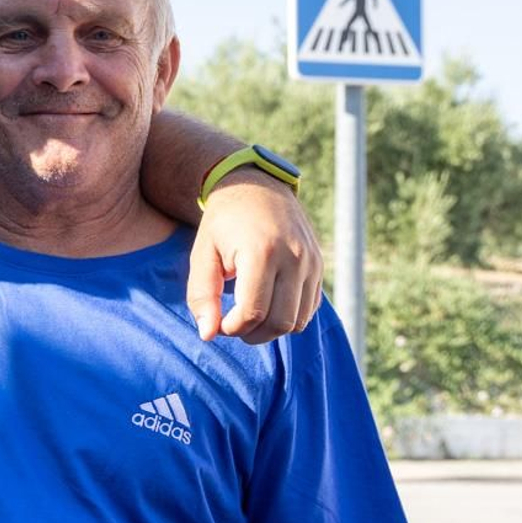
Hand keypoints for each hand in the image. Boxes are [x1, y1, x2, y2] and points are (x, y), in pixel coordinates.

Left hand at [186, 170, 322, 343]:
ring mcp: (311, 262)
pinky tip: (267, 303)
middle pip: (279, 322)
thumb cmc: (223, 223)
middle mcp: (294, 257)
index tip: (218, 323)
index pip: (253, 312)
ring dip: (272, 329)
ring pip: (298, 321)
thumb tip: (207, 335)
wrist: (256, 188)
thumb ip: (202, 294)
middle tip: (232, 324)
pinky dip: (288, 316)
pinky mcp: (319, 266)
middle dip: (253, 334)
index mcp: (261, 251)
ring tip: (248, 315)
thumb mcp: (202, 253)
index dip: (232, 328)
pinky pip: (310, 309)